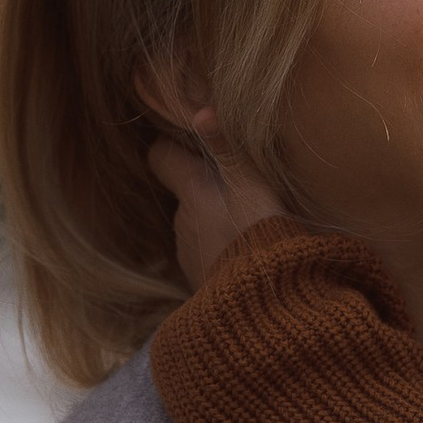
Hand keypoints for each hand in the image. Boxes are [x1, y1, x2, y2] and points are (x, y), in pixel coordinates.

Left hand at [147, 117, 288, 291]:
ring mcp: (190, 255)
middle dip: (208, 187)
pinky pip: (210, 256)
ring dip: (220, 221)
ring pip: (200, 225)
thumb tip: (202, 111)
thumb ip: (230, 150)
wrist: (260, 310)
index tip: (192, 140)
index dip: (172, 146)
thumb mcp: (253, 188)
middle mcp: (183, 222)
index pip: (161, 157)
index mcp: (192, 193)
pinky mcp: (202, 285)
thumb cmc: (260, 239)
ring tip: (254, 224)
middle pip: (187, 192)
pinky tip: (252, 257)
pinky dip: (226, 251)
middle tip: (244, 183)